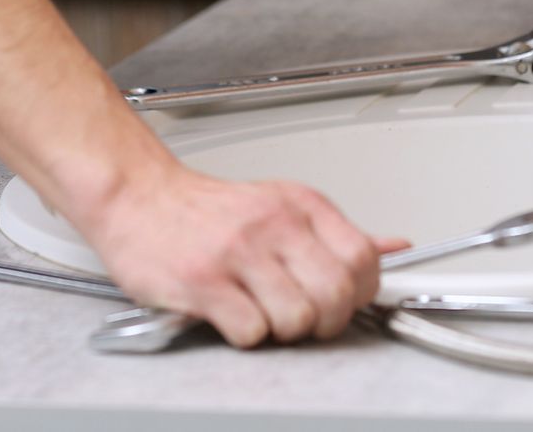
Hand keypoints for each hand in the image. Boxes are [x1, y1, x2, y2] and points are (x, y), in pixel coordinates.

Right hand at [85, 163, 409, 347]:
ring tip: (263, 314)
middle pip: (336, 293)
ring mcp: (238, 252)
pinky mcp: (203, 281)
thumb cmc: (207, 210)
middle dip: (326, 320)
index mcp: (299, 205)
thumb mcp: (281, 204)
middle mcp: (273, 224)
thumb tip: (394, 246)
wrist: (139, 198)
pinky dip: (246, 335)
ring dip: (284, 330)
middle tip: (306, 318)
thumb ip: (336, 233)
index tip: (342, 301)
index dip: (360, 293)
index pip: (363, 258)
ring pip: (298, 317)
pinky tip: (233, 315)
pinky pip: (251, 331)